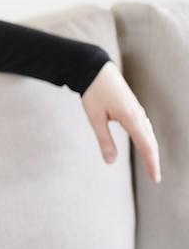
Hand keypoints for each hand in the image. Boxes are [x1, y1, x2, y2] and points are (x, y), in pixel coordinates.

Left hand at [81, 61, 161, 183]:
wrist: (96, 70)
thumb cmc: (93, 93)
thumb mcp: (95, 118)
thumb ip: (104, 140)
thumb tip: (110, 162)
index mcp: (131, 118)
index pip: (146, 146)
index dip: (151, 164)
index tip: (155, 179)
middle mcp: (138, 115)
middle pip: (151, 142)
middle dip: (153, 160)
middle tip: (156, 178)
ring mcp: (137, 110)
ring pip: (149, 134)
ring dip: (151, 150)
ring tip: (151, 165)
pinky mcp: (133, 107)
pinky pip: (144, 127)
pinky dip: (147, 139)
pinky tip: (145, 144)